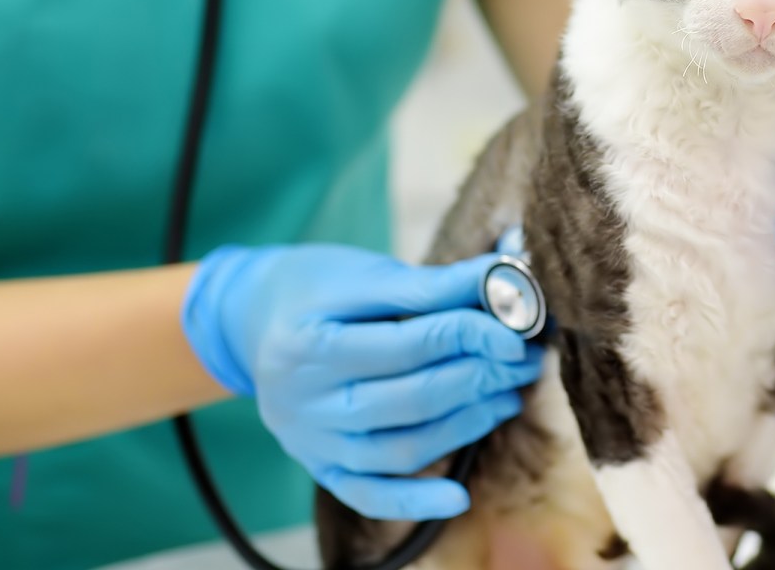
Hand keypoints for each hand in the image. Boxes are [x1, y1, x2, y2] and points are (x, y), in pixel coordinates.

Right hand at [181, 245, 541, 520]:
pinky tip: (459, 496)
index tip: (515, 332)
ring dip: (466, 425)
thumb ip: (434, 285)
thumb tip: (507, 279)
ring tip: (506, 396)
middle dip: (478, 379)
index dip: (470, 337)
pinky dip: (415, 501)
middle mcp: (302, 400)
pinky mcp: (319, 466)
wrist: (252, 321)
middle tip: (522, 361)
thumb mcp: (365, 274)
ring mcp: (310, 441)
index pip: (409, 344)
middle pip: (410, 399)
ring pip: (402, 448)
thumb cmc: (317, 289)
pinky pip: (370, 495)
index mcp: (309, 343)